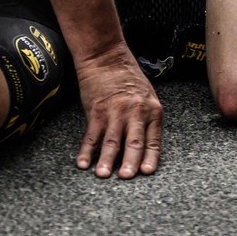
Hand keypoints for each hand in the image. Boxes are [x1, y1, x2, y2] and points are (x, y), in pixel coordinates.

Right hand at [72, 48, 162, 179]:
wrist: (106, 57)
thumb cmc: (128, 77)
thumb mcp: (147, 96)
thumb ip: (146, 120)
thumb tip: (143, 149)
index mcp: (151, 110)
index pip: (153, 139)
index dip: (150, 157)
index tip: (147, 172)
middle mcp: (135, 112)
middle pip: (134, 142)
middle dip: (130, 162)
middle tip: (126, 178)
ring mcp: (115, 111)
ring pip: (112, 141)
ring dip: (106, 161)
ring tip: (102, 175)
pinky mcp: (96, 110)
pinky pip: (92, 135)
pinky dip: (87, 150)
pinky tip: (83, 163)